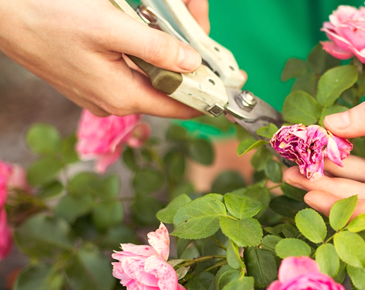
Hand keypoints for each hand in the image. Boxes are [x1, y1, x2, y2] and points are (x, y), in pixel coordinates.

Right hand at [0, 0, 209, 117]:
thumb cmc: (46, 17)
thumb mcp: (108, 28)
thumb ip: (155, 48)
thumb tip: (192, 63)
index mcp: (122, 96)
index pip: (180, 107)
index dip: (208, 95)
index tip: (229, 83)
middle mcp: (113, 100)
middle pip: (166, 88)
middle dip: (189, 62)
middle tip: (199, 25)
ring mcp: (99, 91)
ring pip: (148, 75)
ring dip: (166, 53)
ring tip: (180, 22)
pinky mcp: (89, 76)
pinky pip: (129, 67)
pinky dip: (144, 50)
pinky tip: (147, 29)